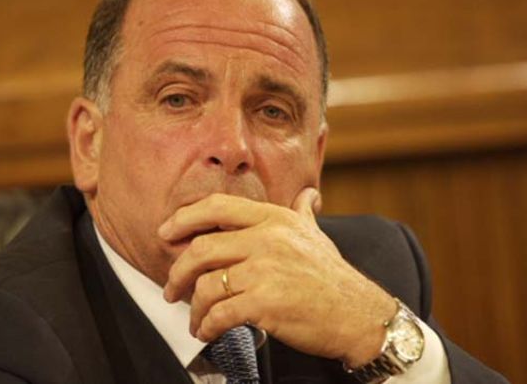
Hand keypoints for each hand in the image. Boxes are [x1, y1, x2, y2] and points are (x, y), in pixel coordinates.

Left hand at [160, 188, 395, 366]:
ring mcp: (265, 270)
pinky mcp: (265, 303)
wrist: (360, 316)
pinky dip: (207, 326)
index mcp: (275, 219)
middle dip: (177, 272)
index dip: (184, 218)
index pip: (217, 207)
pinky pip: (219, 314)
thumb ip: (303, 214)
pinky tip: (209, 331)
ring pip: (206, 286)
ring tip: (195, 320)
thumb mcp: (317, 236)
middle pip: (201, 249)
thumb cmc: (333, 278)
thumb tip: (308, 195)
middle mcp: (267, 238)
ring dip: (192, 308)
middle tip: (170, 288)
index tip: (166, 233)